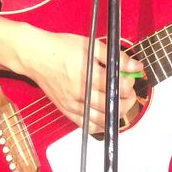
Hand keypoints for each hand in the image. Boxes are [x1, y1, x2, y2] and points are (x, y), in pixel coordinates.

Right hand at [15, 30, 143, 133]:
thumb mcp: (91, 45)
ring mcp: (72, 105)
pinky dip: (100, 124)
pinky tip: (105, 115)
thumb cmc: (60, 48)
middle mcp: (80, 93)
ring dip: (117, 113)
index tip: (130, 75)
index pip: (118, 87)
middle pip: (113, 106)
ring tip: (119, 101)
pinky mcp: (66, 110)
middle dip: (128, 99)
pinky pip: (86, 126)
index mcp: (88, 75)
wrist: (36, 55)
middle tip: (129, 91)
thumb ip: (115, 57)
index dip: (129, 82)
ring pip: (102, 120)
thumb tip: (135, 66)